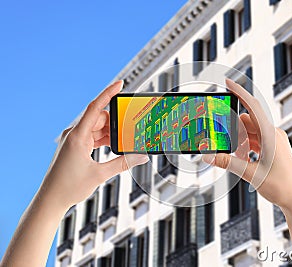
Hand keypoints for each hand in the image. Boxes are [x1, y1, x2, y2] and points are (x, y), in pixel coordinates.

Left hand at [42, 80, 148, 209]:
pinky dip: (104, 139)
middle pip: (100, 119)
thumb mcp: (100, 175)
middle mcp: (74, 135)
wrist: (51, 199)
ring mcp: (73, 140)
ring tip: (123, 142)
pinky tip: (113, 147)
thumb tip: (141, 156)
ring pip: (97, 128)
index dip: (108, 93)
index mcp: (77, 136)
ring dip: (110, 133)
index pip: (95, 107)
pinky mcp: (75, 147)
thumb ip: (123, 163)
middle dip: (116, 123)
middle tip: (130, 130)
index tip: (120, 84)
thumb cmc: (69, 187)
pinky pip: (93, 136)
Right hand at [203, 79, 291, 210]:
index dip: (240, 93)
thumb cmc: (281, 187)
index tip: (228, 83)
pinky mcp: (273, 149)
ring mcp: (274, 141)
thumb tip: (208, 155)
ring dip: (238, 140)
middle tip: (217, 137)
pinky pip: (255, 140)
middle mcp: (274, 134)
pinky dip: (244, 146)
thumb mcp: (250, 173)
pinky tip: (238, 156)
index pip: (253, 107)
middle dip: (232, 129)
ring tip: (230, 154)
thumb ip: (227, 162)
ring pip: (250, 132)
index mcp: (272, 135)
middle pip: (247, 122)